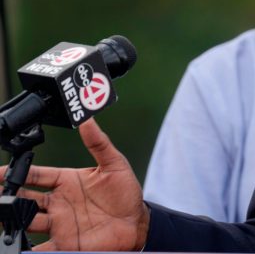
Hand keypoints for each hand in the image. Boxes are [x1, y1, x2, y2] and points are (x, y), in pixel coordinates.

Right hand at [0, 119, 148, 250]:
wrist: (137, 224)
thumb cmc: (126, 193)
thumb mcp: (115, 164)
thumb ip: (99, 143)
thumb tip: (88, 120)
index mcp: (67, 181)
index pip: (35, 175)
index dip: (16, 172)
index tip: (0, 172)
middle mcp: (58, 202)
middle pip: (24, 198)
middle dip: (8, 196)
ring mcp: (59, 223)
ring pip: (26, 221)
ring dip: (12, 220)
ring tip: (4, 216)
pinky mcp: (64, 242)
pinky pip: (39, 248)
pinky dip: (25, 249)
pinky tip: (16, 246)